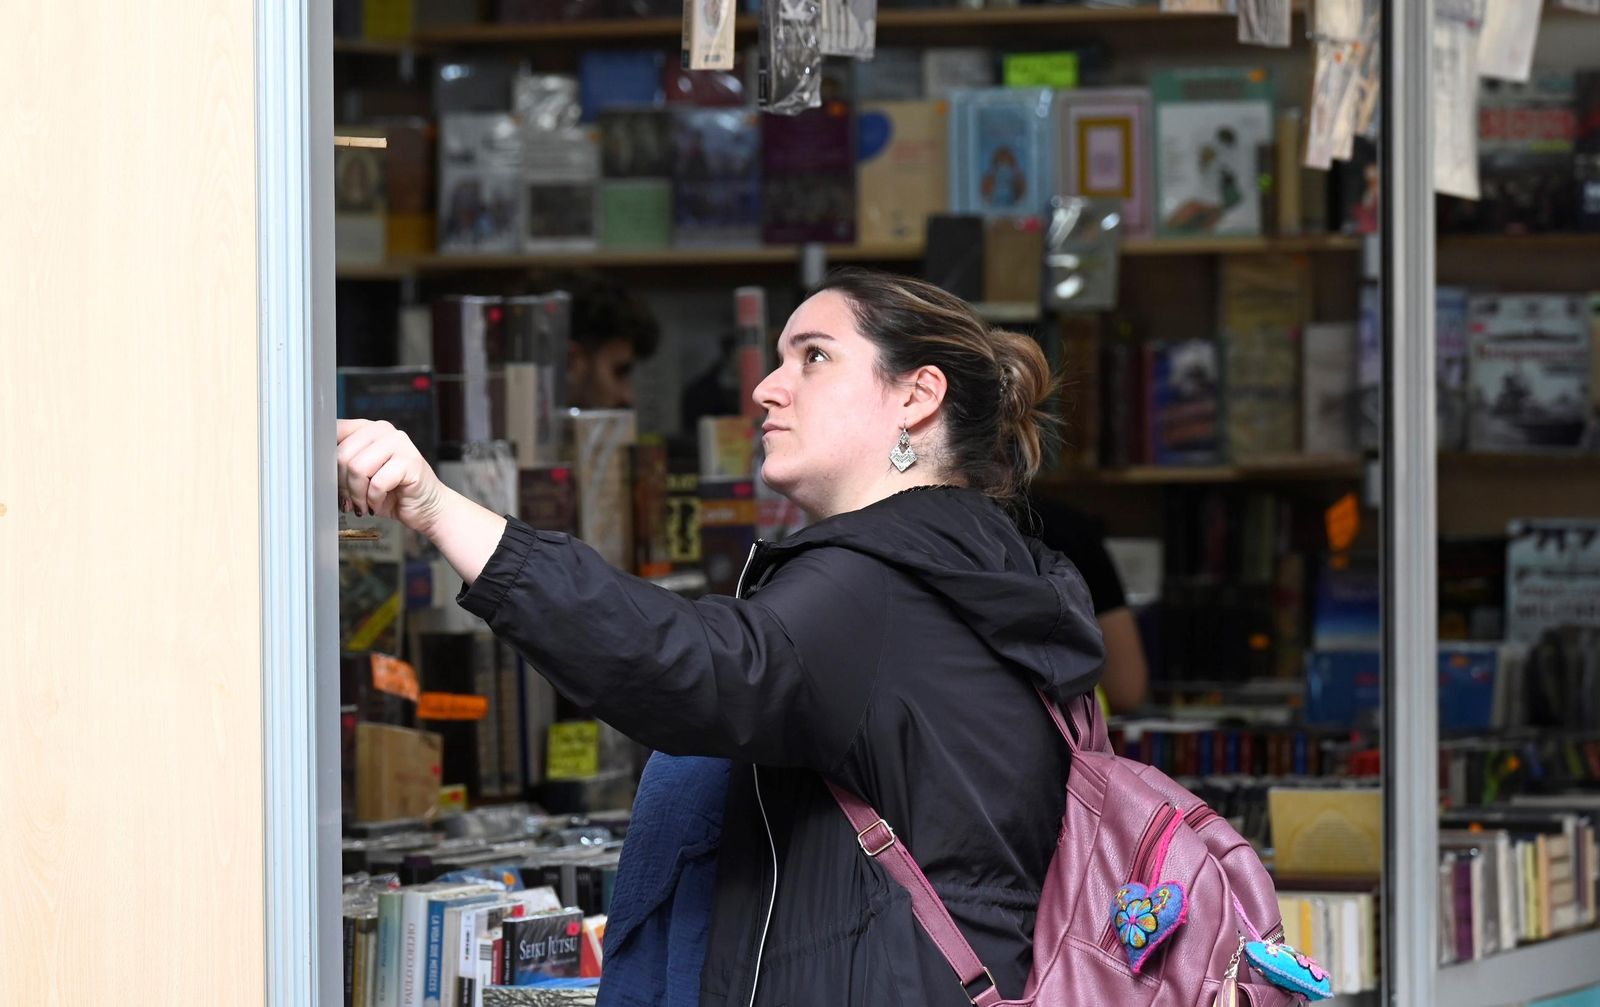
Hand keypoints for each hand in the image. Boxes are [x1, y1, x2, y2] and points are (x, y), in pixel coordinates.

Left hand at [336, 418, 444, 532]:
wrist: (427, 508)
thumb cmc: (393, 493)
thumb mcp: (361, 476)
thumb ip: (343, 464)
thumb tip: (314, 469)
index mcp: (368, 428)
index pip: (333, 432)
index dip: (325, 460)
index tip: (330, 481)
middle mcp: (383, 430)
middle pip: (342, 454)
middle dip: (342, 485)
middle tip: (350, 500)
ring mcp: (399, 443)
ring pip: (357, 468)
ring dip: (358, 495)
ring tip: (365, 504)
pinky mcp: (410, 462)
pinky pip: (377, 483)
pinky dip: (374, 500)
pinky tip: (380, 503)